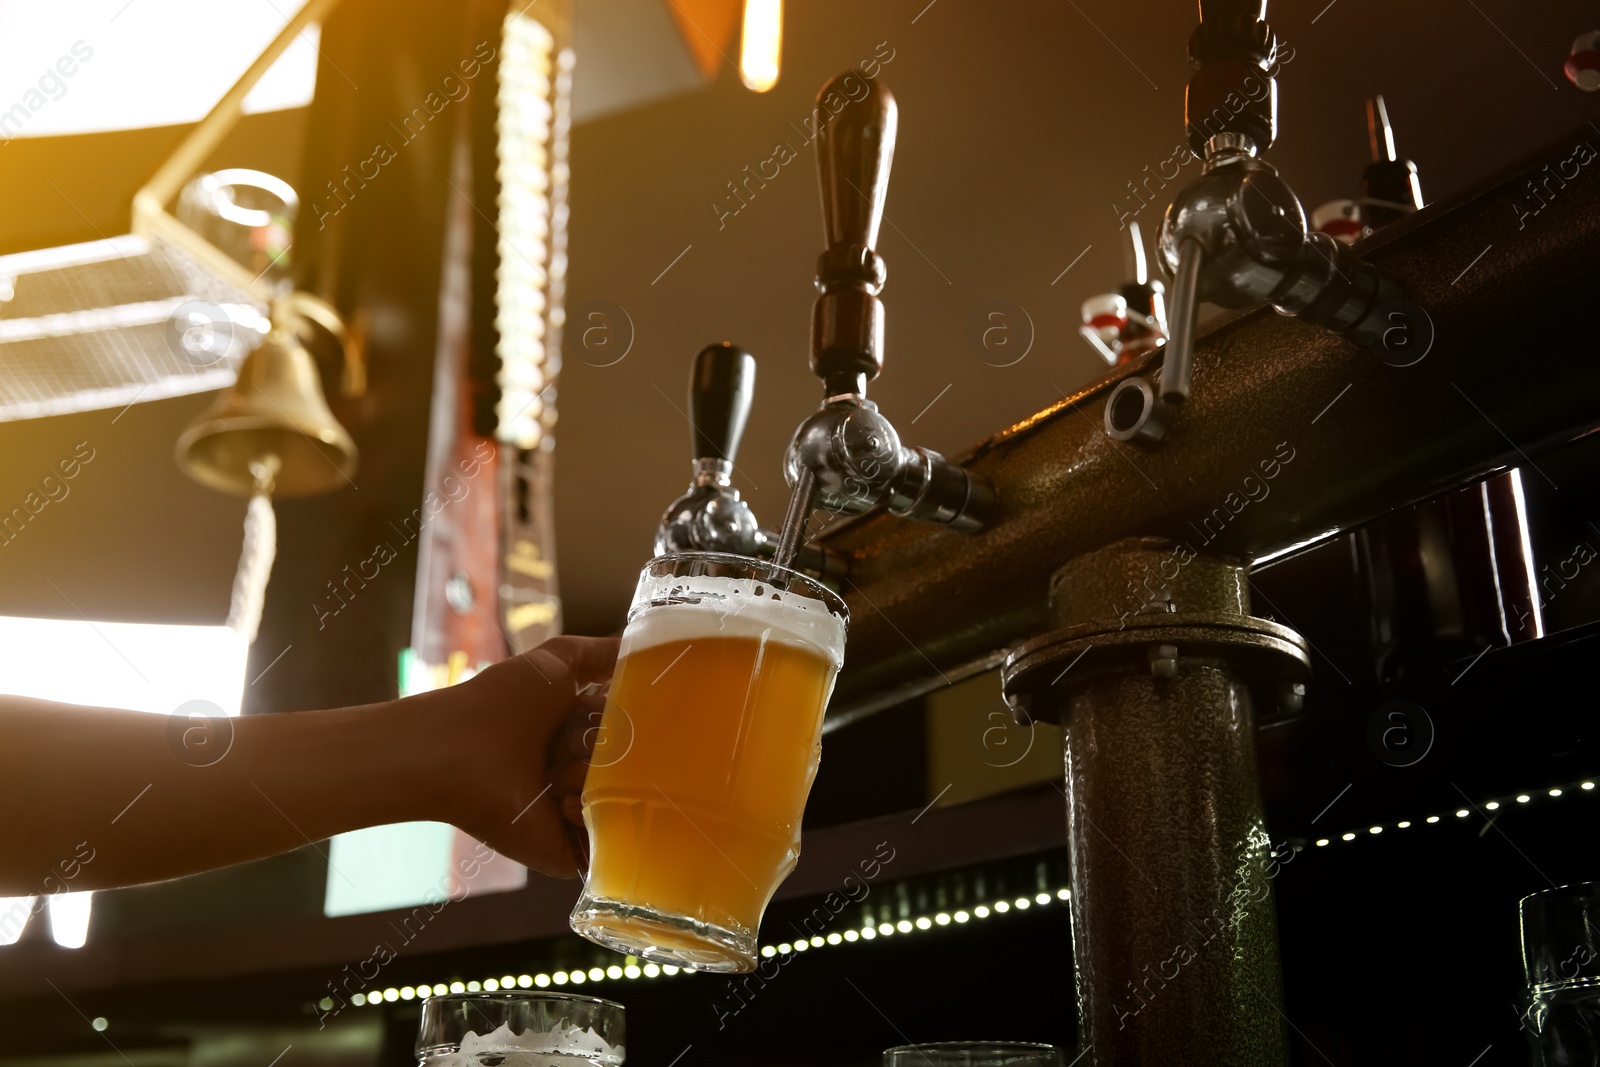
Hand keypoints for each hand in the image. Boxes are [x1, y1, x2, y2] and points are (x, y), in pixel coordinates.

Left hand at [448, 635, 619, 877]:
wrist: (455, 751)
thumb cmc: (502, 702)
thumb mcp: (557, 662)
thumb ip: (602, 653)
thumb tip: (638, 648)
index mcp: (579, 734)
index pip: (631, 730)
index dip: (628, 718)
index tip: (612, 710)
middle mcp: (579, 772)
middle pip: (630, 765)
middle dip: (610, 749)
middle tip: (574, 741)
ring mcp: (574, 813)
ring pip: (622, 800)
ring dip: (592, 780)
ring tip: (553, 772)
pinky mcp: (567, 850)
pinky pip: (605, 840)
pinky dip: (588, 816)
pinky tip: (558, 799)